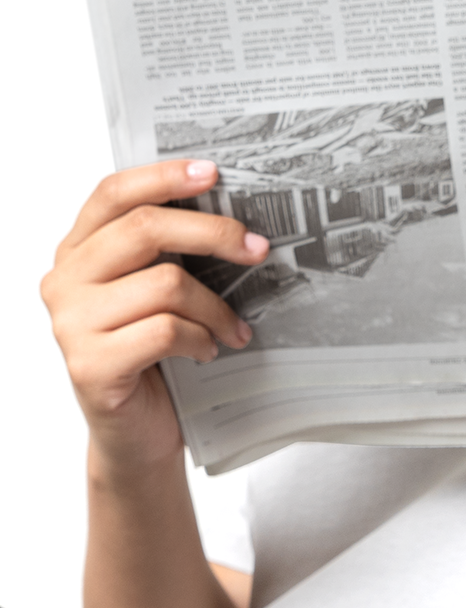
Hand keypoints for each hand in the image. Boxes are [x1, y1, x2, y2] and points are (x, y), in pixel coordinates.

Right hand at [41, 160, 268, 472]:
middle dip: (214, 234)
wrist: (137, 434)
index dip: (163, 177)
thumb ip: (169, 255)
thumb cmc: (153, 357)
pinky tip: (207, 351)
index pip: (112, 194)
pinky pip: (165, 331)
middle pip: (145, 229)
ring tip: (232, 329)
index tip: (213, 173)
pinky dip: (201, 339)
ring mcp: (70, 324)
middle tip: (257, 249)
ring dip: (216, 308)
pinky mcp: (89, 364)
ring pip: (166, 284)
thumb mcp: (156, 295)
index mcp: (78, 253)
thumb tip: (234, 217)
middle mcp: (64, 281)